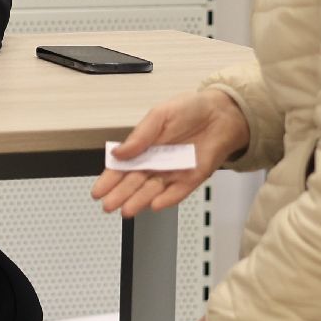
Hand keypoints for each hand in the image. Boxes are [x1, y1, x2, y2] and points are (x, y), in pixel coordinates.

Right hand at [92, 89, 248, 217]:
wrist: (222, 113)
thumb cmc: (190, 110)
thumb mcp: (159, 115)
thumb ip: (140, 135)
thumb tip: (118, 152)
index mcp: (144, 147)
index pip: (122, 167)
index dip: (109, 179)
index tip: (98, 191)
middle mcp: (156, 163)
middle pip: (134, 182)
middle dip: (120, 195)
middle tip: (108, 206)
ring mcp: (173, 172)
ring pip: (153, 190)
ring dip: (139, 201)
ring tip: (126, 210)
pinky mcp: (192, 178)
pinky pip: (178, 192)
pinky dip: (168, 199)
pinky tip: (154, 205)